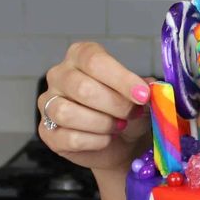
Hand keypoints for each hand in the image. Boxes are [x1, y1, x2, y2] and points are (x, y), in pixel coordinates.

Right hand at [38, 41, 152, 173]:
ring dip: (102, 123)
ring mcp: (48, 103)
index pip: (94, 60)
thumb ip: (145, 88)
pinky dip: (95, 141)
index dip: (121, 79)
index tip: (143, 95)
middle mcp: (60, 75)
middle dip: (115, 105)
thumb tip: (152, 88)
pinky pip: (68, 137)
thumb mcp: (141, 95)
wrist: (122, 143)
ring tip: (119, 126)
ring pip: (68, 113)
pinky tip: (106, 139)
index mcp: (81, 55)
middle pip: (82, 88)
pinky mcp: (47, 132)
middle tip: (133, 114)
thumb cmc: (128, 110)